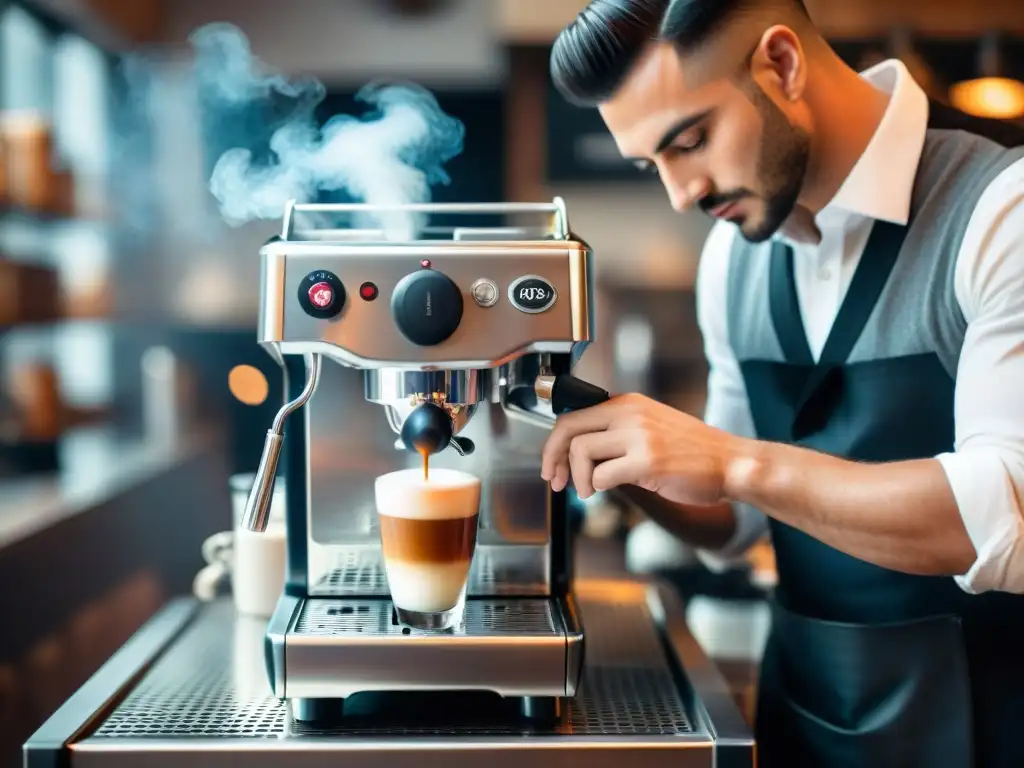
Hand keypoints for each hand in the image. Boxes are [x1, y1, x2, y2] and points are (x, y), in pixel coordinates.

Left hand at [540, 393, 739, 505]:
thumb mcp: (651, 428)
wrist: (732, 463)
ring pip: (581, 452)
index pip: (573, 414)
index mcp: (628, 403)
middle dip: (553, 458)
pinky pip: (602, 475)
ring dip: (579, 479)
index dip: (554, 442)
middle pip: (568, 429)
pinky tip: (608, 490)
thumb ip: (617, 433)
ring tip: (589, 490)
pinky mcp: (647, 461)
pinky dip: (598, 487)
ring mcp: (639, 435)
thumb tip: (578, 454)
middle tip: (556, 481)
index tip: (552, 464)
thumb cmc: (693, 452)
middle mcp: (630, 413)